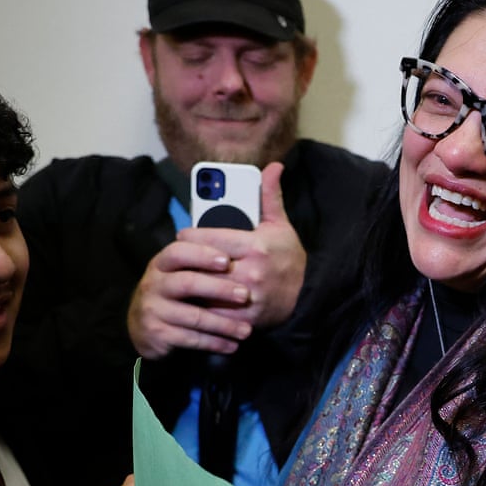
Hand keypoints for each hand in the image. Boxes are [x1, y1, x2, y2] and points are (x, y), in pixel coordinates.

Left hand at [127, 163, 305, 358]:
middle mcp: (251, 272)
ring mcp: (247, 297)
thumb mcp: (280, 225)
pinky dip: (202, 307)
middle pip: (203, 264)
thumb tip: (273, 166)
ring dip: (191, 283)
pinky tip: (197, 299)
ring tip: (183, 276)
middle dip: (187, 260)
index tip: (183, 235)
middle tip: (177, 256)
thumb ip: (270, 196)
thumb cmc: (289, 258)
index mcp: (256, 246)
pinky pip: (213, 313)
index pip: (210, 238)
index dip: (191, 236)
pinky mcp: (244, 319)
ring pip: (205, 289)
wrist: (307, 296)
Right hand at [128, 234, 252, 359]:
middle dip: (219, 289)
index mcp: (163, 262)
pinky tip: (232, 345)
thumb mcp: (184, 268)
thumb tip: (252, 212)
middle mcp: (154, 283)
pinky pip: (189, 339)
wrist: (145, 326)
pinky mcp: (157, 333)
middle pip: (188, 283)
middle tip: (245, 295)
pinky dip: (213, 343)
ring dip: (223, 324)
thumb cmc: (178, 291)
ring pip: (193, 316)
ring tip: (247, 330)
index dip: (202, 254)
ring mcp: (153, 309)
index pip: (179, 251)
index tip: (227, 260)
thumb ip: (208, 247)